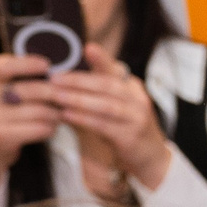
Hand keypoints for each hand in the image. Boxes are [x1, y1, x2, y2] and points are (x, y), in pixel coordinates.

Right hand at [0, 52, 59, 199]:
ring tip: (59, 115)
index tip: (47, 65)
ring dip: (56, 114)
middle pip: (31, 89)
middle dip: (55, 94)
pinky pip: (39, 128)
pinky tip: (50, 128)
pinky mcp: (2, 134)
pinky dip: (50, 128)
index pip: (4, 65)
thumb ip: (19, 80)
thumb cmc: (1, 115)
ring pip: (40, 111)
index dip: (27, 63)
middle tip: (68, 98)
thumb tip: (57, 71)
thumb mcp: (1, 92)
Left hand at [49, 44, 171, 191]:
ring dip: (78, 99)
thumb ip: (98, 91)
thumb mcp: (116, 106)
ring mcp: (137, 119)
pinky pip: (103, 125)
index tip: (87, 48)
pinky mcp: (131, 137)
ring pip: (105, 104)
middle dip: (79, 81)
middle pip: (107, 85)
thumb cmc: (125, 128)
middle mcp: (138, 100)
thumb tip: (65, 79)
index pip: (115, 70)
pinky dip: (83, 119)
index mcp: (133, 88)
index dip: (102, 59)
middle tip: (55, 78)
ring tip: (57, 96)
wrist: (151, 158)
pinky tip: (67, 116)